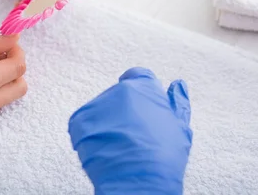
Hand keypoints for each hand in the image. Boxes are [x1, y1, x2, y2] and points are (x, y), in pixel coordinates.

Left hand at [68, 67, 191, 193]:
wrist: (137, 181)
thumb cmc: (163, 157)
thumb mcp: (179, 128)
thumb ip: (177, 102)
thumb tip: (178, 85)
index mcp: (144, 86)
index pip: (138, 76)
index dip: (141, 94)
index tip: (141, 109)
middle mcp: (118, 89)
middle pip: (119, 96)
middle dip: (124, 111)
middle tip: (135, 136)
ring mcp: (97, 104)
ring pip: (102, 110)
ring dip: (108, 123)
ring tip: (120, 146)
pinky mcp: (79, 120)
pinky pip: (85, 124)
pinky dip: (92, 135)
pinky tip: (106, 150)